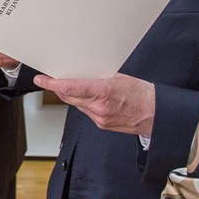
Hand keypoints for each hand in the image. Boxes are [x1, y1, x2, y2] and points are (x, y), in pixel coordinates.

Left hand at [34, 73, 154, 135]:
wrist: (157, 115)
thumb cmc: (143, 95)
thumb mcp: (120, 78)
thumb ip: (98, 77)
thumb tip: (81, 73)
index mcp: (103, 92)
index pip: (69, 89)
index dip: (51, 84)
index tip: (41, 79)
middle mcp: (99, 108)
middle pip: (68, 98)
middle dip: (58, 89)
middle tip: (50, 80)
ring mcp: (99, 119)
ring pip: (76, 105)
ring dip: (72, 96)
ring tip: (75, 87)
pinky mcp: (102, 125)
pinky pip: (86, 112)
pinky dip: (84, 104)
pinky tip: (90, 99)